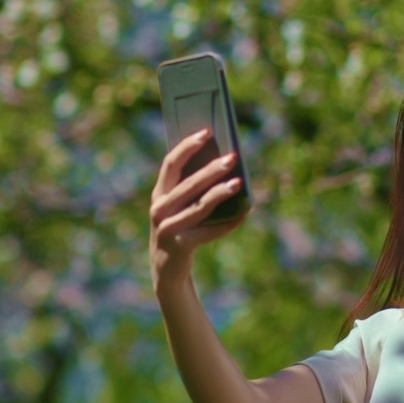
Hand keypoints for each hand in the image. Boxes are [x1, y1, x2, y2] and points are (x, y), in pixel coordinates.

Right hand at [149, 129, 246, 291]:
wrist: (168, 270)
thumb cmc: (181, 228)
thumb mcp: (181, 207)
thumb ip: (194, 188)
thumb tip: (225, 162)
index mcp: (159, 193)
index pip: (171, 163)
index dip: (188, 146)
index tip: (207, 132)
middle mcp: (159, 209)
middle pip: (189, 184)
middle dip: (212, 169)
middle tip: (232, 157)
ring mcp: (167, 228)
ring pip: (199, 206)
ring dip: (220, 193)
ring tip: (238, 182)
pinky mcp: (180, 246)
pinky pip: (210, 231)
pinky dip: (229, 222)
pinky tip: (245, 212)